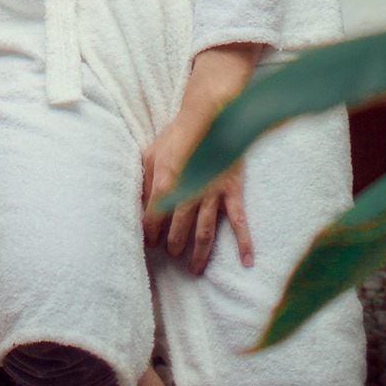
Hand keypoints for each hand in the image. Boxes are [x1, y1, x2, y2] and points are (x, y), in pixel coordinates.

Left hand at [142, 43, 261, 275]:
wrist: (210, 116)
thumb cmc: (178, 134)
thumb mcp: (153, 151)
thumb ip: (145, 177)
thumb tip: (138, 201)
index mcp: (166, 180)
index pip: (154, 214)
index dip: (150, 231)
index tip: (147, 242)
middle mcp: (188, 191)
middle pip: (179, 227)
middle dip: (173, 244)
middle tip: (170, 256)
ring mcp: (212, 194)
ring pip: (204, 231)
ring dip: (198, 253)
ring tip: (193, 269)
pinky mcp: (231, 191)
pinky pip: (239, 222)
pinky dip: (244, 243)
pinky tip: (246, 262)